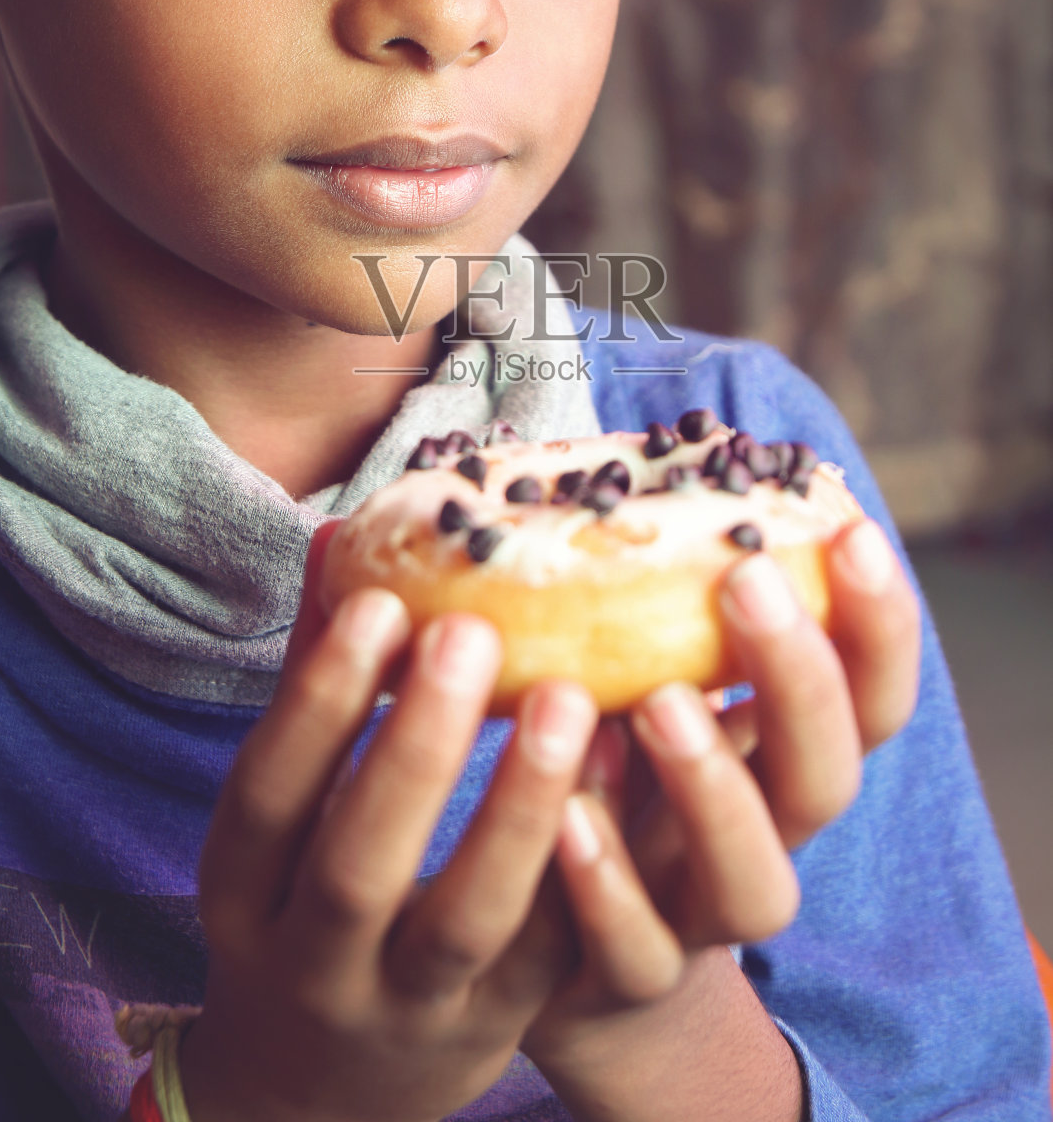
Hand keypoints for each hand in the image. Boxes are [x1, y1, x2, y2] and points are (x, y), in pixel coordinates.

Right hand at [181, 523, 598, 1121]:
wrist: (322, 1092)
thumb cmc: (305, 903)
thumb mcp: (284, 817)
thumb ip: (320, 682)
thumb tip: (347, 536)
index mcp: (245, 891)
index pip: (268, 795)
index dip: (316, 702)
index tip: (379, 603)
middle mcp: (315, 960)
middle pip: (356, 865)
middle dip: (414, 748)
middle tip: (475, 632)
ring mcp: (410, 1006)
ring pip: (469, 920)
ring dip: (520, 808)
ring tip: (572, 697)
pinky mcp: (498, 1027)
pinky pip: (548, 950)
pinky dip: (588, 867)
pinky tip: (623, 769)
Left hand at [521, 518, 920, 1116]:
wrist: (567, 956)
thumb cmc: (611, 782)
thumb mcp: (642, 685)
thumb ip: (650, 614)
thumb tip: (617, 471)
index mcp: (779, 757)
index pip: (870, 696)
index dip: (878, 624)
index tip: (852, 533)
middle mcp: (761, 836)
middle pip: (827, 779)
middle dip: (800, 679)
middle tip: (745, 584)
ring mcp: (698, 915)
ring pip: (756, 884)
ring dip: (714, 786)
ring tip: (656, 702)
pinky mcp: (627, 975)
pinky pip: (638, 951)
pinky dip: (608, 884)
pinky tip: (568, 814)